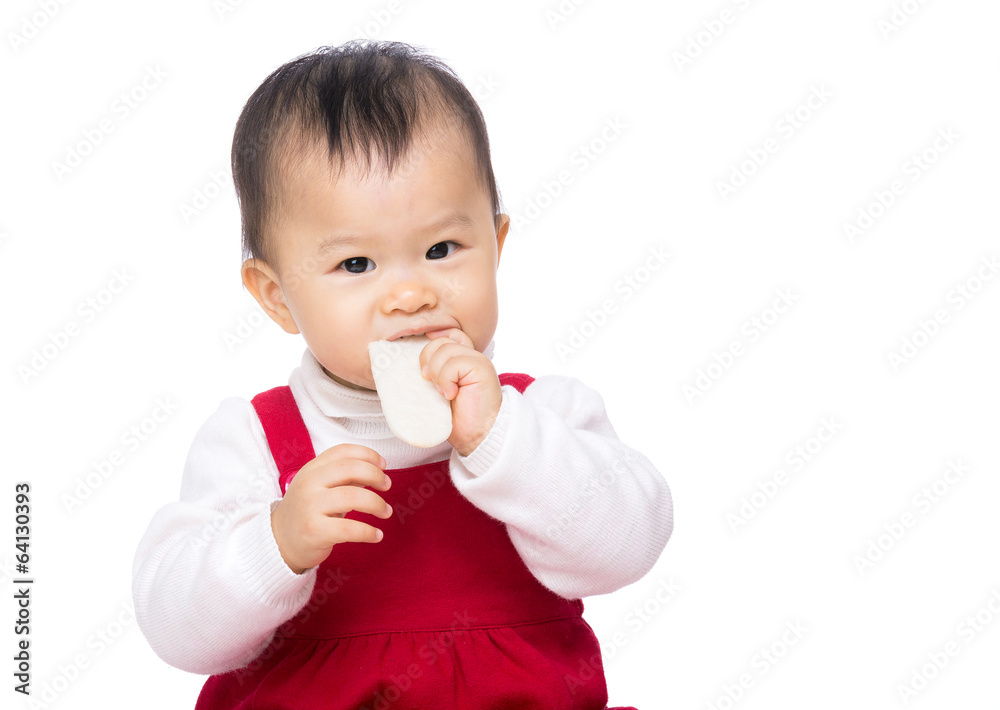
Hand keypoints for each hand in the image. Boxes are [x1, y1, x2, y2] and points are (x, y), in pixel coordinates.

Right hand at [270, 444, 392, 573]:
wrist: (280, 541)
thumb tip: (376, 471)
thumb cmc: (308, 511)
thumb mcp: (321, 487)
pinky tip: (376, 535)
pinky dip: (369, 532)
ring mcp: (310, 507)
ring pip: (353, 497)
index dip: (367, 454)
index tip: (383, 464)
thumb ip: (345, 477)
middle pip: (350, 469)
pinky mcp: (315, 531)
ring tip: (385, 512)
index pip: (342, 451)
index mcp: (312, 469)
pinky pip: (350, 529)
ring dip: (377, 504)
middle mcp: (309, 484)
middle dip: (375, 475)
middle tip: (387, 486)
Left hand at [420, 328, 501, 456]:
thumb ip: (433, 373)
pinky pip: (453, 364)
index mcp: (463, 359)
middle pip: (441, 340)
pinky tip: (451, 395)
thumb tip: (410, 364)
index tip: (423, 365)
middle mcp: (471, 356)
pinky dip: (446, 380)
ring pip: (445, 349)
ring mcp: (478, 361)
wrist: (477, 436)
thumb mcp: (439, 390)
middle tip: (430, 383)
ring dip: (437, 373)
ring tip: (443, 392)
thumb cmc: (458, 418)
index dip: (431, 341)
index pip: (447, 334)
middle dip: (428, 360)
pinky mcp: (481, 369)